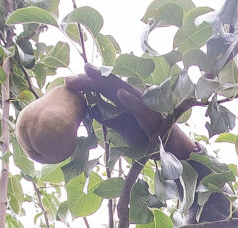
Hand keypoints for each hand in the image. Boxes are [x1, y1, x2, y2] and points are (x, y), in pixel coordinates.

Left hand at [66, 63, 198, 158]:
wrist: (170, 146)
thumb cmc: (146, 134)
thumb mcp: (122, 126)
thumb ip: (108, 117)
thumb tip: (91, 110)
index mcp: (124, 99)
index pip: (102, 88)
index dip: (86, 84)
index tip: (67, 83)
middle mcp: (132, 97)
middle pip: (108, 84)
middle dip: (89, 79)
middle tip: (69, 79)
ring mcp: (143, 104)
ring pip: (123, 89)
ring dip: (106, 80)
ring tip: (90, 72)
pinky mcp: (152, 116)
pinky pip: (140, 107)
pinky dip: (131, 100)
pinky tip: (120, 93)